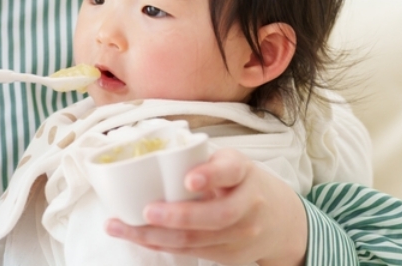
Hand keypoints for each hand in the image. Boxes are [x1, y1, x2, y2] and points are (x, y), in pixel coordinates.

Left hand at [105, 148, 307, 265]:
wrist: (279, 220)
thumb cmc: (241, 183)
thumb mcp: (229, 163)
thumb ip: (199, 159)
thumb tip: (146, 147)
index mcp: (242, 171)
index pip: (230, 171)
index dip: (210, 175)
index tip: (190, 179)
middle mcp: (247, 204)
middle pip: (216, 216)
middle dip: (178, 216)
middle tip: (148, 211)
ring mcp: (241, 234)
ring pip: (197, 240)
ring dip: (155, 236)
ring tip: (121, 227)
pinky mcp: (230, 255)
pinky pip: (191, 252)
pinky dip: (161, 245)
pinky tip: (137, 237)